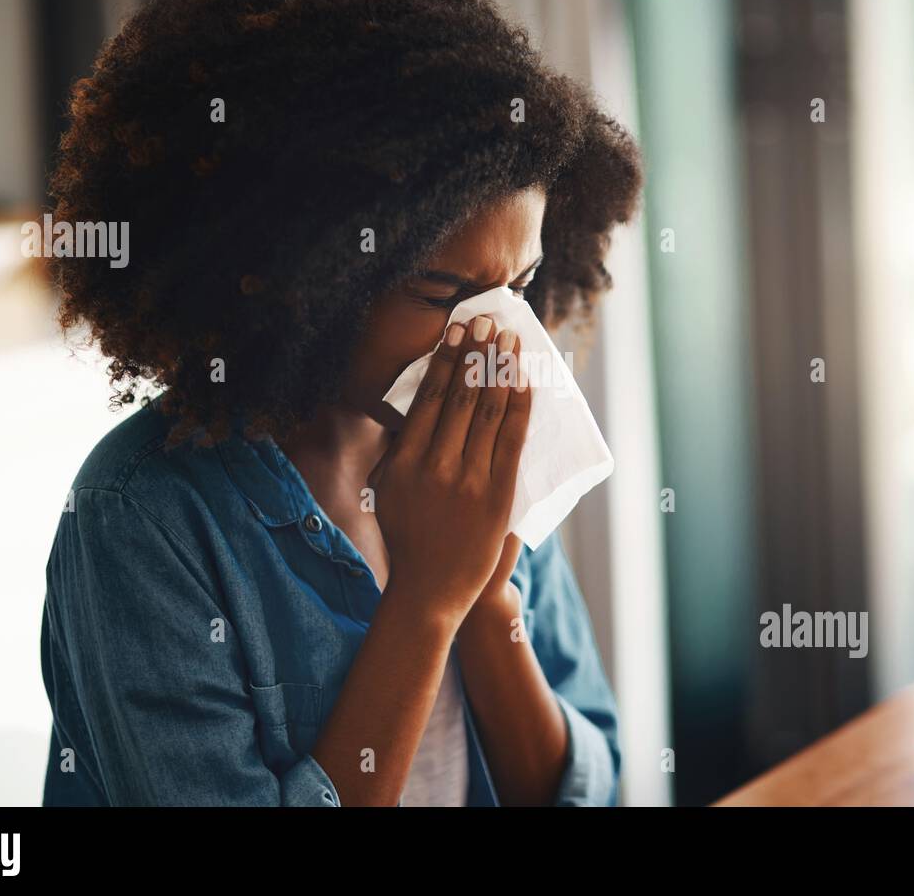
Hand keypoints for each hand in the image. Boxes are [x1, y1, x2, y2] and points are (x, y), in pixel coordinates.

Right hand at [367, 315, 530, 628]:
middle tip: (488, 321)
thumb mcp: (388, 491)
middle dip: (477, 354)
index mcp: (404, 462)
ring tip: (509, 341)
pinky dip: (520, 407)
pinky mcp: (497, 496)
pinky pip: (512, 441)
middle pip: (460, 397)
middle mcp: (435, 467)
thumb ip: (403, 452)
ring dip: (501, 371)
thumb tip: (418, 409)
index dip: (447, 361)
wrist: (430, 593)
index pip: (429, 399)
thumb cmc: (408, 539)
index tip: (458, 332)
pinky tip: (525, 382)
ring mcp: (468, 481)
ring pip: (488, 413)